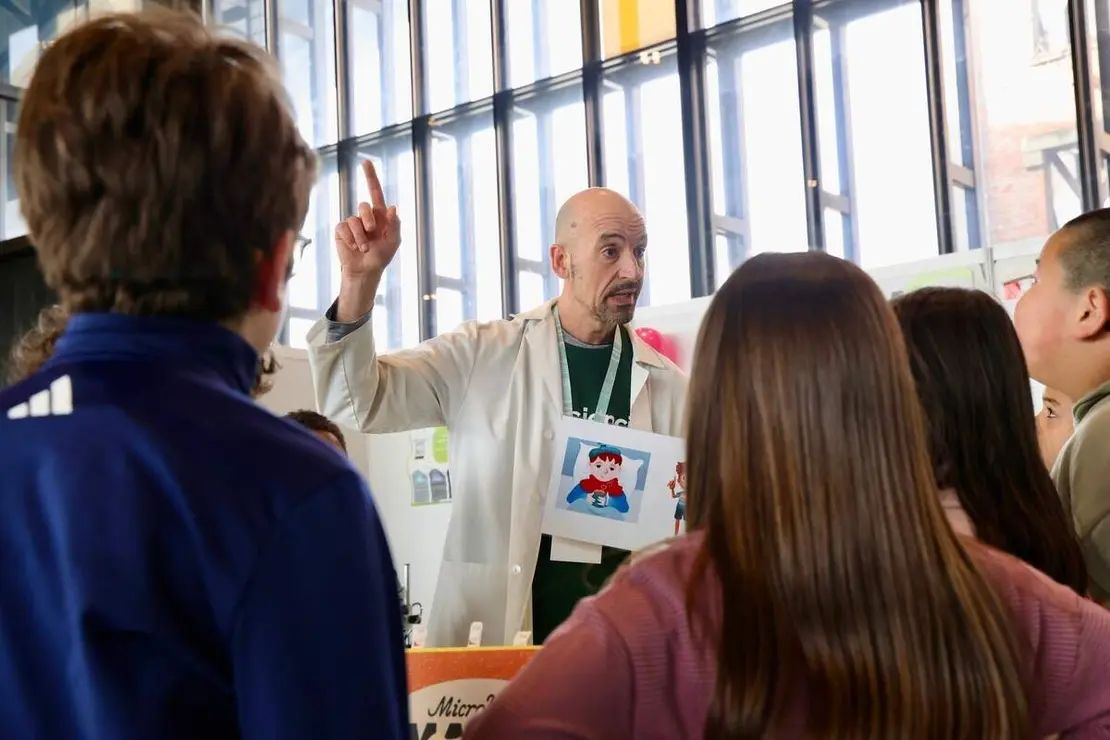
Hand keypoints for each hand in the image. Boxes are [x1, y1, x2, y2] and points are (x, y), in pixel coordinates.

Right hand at [335, 160, 401, 279]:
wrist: (365, 270)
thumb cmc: (381, 256)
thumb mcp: (394, 241)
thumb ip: (395, 225)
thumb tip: (393, 207)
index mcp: (380, 215)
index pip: (375, 192)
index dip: (370, 176)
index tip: (365, 161)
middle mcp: (365, 216)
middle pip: (364, 205)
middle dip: (369, 220)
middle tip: (372, 232)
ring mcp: (352, 222)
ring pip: (354, 220)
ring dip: (361, 237)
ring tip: (364, 249)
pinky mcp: (341, 230)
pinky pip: (343, 228)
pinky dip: (350, 240)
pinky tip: (353, 248)